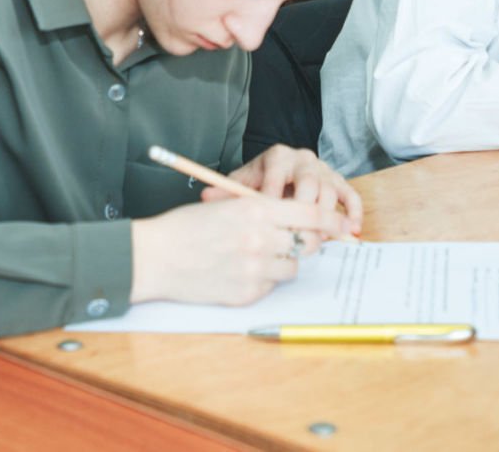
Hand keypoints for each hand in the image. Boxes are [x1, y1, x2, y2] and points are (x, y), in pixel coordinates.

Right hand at [128, 195, 350, 305]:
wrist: (154, 257)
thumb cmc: (185, 227)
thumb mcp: (226, 205)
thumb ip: (262, 210)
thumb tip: (296, 218)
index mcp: (255, 209)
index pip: (309, 213)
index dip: (331, 220)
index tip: (343, 225)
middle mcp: (260, 239)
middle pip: (307, 242)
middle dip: (308, 241)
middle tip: (297, 240)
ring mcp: (254, 268)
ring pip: (292, 266)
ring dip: (283, 260)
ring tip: (258, 255)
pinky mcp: (247, 293)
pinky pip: (271, 285)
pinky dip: (263, 278)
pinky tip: (239, 270)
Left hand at [211, 145, 362, 244]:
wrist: (276, 173)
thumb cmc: (257, 184)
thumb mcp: (241, 185)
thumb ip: (225, 192)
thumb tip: (206, 198)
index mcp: (277, 156)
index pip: (276, 175)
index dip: (272, 197)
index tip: (267, 220)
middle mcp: (303, 159)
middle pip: (308, 182)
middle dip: (304, 210)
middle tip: (298, 236)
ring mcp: (323, 169)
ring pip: (330, 189)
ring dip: (327, 215)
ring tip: (321, 240)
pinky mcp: (338, 181)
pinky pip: (350, 194)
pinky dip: (353, 212)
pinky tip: (351, 231)